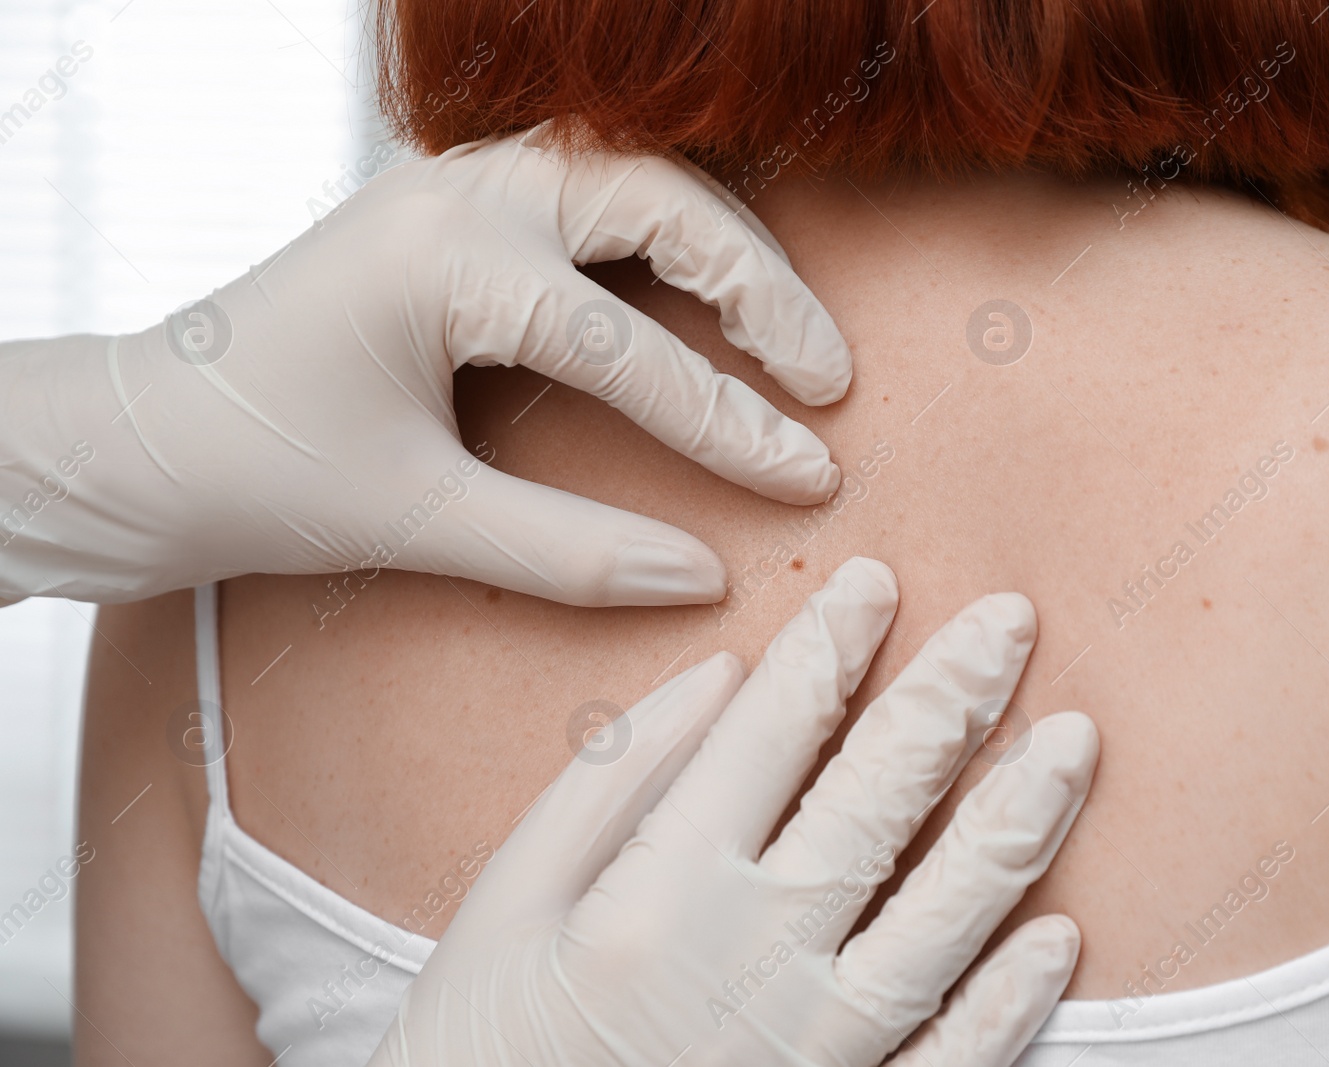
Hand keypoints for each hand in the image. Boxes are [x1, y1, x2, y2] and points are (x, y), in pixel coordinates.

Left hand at [0, 128, 849, 604]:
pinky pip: (587, 199)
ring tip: (790, 340)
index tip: (807, 474)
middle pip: (660, 203)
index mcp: (446, 258)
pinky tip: (704, 299)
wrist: (134, 439)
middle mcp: (457, 194)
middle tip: (826, 380)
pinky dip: (662, 244)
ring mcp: (453, 189)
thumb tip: (702, 577)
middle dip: (759, 290)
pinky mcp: (451, 212)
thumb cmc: (251, 472)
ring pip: (633, 183)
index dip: (727, 421)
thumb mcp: (416, 522)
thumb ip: (567, 553)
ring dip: (722, 251)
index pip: (627, 343)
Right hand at [371, 557, 1098, 1066]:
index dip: (831, 645)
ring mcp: (811, 1049)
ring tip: (1075, 739)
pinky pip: (952, 1056)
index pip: (771, 732)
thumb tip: (721, 676)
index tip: (876, 579)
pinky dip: (1011, 998)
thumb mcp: (504, 902)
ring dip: (1017, 821)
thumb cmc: (479, 1044)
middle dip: (951, 698)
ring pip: (945, 918)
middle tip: (1010, 620)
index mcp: (661, 891)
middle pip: (879, 800)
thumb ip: (609, 782)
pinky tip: (1062, 931)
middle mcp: (752, 959)